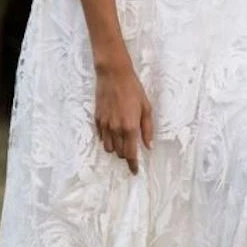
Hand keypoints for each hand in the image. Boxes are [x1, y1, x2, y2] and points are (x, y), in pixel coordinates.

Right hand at [94, 57, 153, 174]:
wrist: (113, 75)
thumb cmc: (133, 90)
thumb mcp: (146, 108)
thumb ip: (147, 129)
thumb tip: (148, 146)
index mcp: (130, 127)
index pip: (130, 154)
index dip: (133, 165)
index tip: (135, 171)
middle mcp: (116, 129)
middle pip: (119, 153)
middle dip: (126, 155)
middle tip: (131, 149)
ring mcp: (105, 125)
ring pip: (109, 148)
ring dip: (116, 148)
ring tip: (122, 141)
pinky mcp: (97, 119)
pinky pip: (102, 137)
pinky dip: (108, 139)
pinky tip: (113, 132)